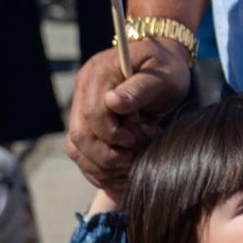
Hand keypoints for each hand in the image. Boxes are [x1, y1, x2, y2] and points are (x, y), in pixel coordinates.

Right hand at [64, 39, 191, 190]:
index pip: (93, 113)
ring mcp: (81, 107)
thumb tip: (114, 102)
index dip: (113, 134)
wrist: (163, 67)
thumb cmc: (166, 69)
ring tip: (131, 168)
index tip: (138, 139)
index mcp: (99, 73)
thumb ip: (139, 88)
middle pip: (79, 135)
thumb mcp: (162, 75)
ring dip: (102, 167)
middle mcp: (83, 89)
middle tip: (134, 159)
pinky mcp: (86, 124)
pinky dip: (100, 171)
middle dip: (106, 155)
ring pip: (76, 149)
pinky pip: (82, 155)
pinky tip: (121, 175)